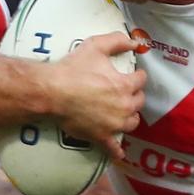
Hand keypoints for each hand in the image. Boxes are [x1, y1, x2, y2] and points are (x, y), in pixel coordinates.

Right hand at [46, 32, 145, 158]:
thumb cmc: (74, 68)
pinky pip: (113, 147)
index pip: (141, 80)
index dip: (138, 75)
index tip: (134, 74)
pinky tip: (119, 154)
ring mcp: (113, 124)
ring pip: (131, 123)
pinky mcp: (100, 136)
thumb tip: (135, 42)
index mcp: (124, 85)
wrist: (52, 92)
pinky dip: (117, 150)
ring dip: (130, 116)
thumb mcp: (96, 46)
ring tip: (123, 112)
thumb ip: (118, 41)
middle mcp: (123, 106)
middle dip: (135, 95)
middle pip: (139, 102)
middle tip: (127, 91)